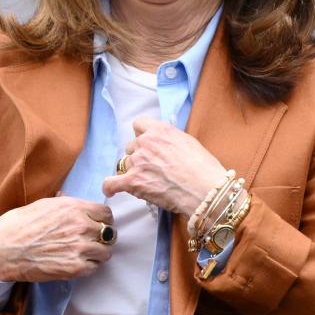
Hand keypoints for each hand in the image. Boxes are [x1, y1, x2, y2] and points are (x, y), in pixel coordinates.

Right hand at [0, 196, 113, 281]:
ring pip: (106, 251)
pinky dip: (88, 266)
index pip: (107, 214)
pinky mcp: (74, 268)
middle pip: (109, 232)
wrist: (0, 250)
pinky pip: (94, 267)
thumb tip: (76, 202)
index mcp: (75, 208)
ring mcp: (79, 248)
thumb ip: (67, 204)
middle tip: (91, 241)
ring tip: (85, 254)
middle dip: (102, 237)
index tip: (97, 225)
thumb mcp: (45, 204)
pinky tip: (77, 263)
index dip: (102, 220)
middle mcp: (81, 226)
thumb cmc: (18, 225)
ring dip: (97, 253)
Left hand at [103, 117, 226, 216]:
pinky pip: (111, 183)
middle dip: (139, 156)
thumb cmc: (203, 168)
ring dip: (132, 172)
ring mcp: (137, 161)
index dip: (142, 135)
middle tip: (152, 168)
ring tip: (147, 183)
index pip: (139, 124)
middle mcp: (146, 142)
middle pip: (132, 147)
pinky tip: (111, 190)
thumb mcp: (189, 142)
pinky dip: (110, 187)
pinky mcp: (132, 181)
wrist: (204, 188)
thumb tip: (164, 146)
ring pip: (125, 165)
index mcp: (160, 130)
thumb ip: (171, 140)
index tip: (146, 144)